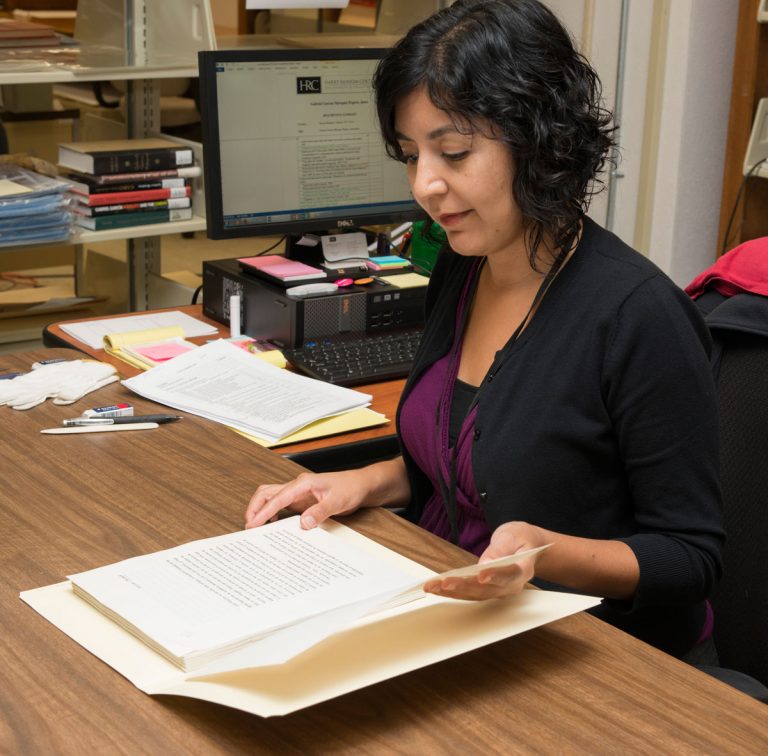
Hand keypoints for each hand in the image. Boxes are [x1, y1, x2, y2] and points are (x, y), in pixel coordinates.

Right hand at [244, 469, 369, 529]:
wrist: (359, 485)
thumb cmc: (349, 488)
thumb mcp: (337, 501)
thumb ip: (320, 512)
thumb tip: (303, 524)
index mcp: (303, 483)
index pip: (277, 498)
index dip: (264, 512)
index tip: (253, 524)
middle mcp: (297, 486)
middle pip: (267, 493)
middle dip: (255, 508)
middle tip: (249, 527)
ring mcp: (297, 493)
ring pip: (271, 497)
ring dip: (261, 510)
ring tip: (255, 527)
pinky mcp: (300, 500)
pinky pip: (280, 505)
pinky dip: (271, 513)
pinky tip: (272, 525)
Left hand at [423, 521, 546, 600]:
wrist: (526, 546)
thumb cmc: (520, 539)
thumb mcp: (513, 536)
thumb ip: (500, 550)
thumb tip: (485, 564)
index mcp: (523, 569)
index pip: (509, 575)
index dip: (495, 576)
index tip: (481, 576)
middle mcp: (511, 585)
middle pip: (487, 589)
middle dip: (464, 586)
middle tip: (444, 583)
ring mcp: (499, 590)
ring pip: (475, 594)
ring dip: (452, 592)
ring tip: (432, 586)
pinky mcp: (487, 590)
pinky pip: (470, 593)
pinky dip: (452, 591)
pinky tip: (436, 587)